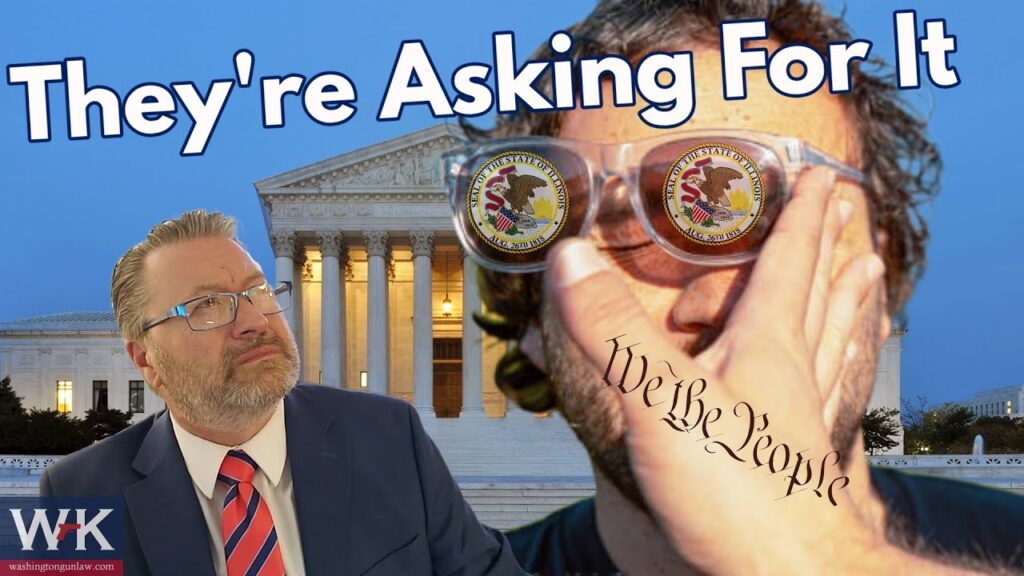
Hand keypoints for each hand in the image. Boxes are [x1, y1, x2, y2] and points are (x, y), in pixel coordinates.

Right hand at [546, 167, 886, 573]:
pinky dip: (833, 364)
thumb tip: (570, 259)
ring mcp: (797, 416)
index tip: (820, 178)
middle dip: (826, 248)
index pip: (789, 262)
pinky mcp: (793, 457)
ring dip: (843, 300)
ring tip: (866, 274)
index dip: (801, 216)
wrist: (785, 575)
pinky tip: (828, 371)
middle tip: (845, 212)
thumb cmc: (736, 492)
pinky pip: (824, 391)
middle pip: (816, 296)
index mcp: (765, 346)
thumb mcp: (659, 397)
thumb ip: (611, 329)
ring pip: (828, 340)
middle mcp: (791, 373)